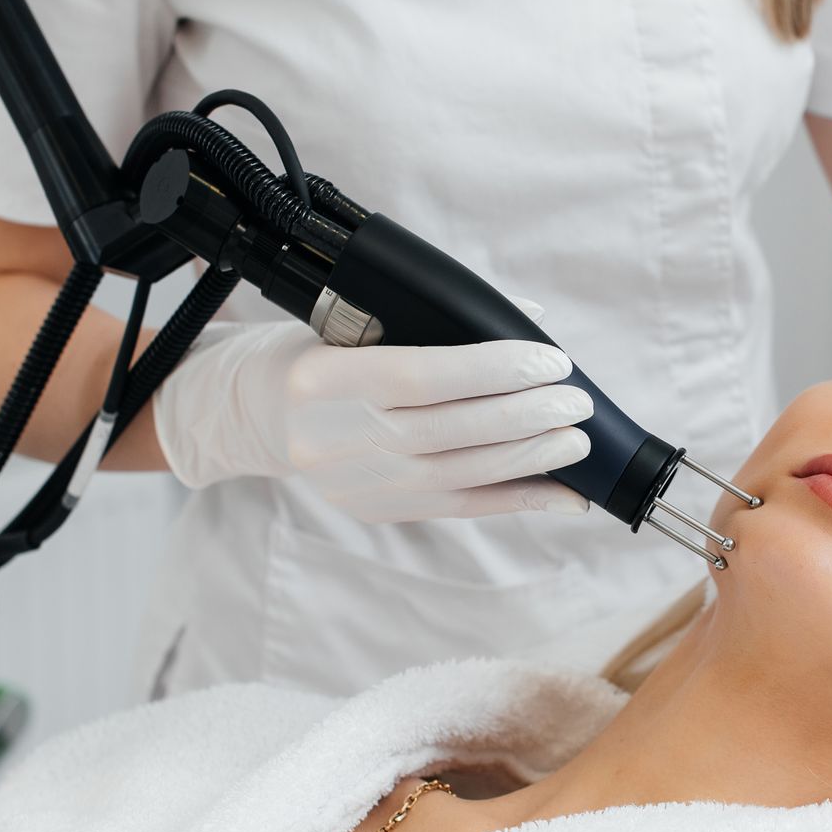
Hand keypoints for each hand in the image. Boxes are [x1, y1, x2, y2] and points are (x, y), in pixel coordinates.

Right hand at [151, 298, 594, 521]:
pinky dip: (517, 501)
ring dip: (529, 459)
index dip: (493, 370)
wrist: (253, 414)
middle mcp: (334, 438)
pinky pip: (459, 509)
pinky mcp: (375, 510)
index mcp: (323, 378)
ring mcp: (353, 483)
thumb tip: (530, 321)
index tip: (551, 361)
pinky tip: (564, 495)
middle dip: (525, 416)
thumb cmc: (316, 352)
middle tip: (577, 401)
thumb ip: (436, 321)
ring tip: (577, 441)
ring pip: (458, 475)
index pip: (422, 376)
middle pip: (448, 431)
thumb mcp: (354, 321)